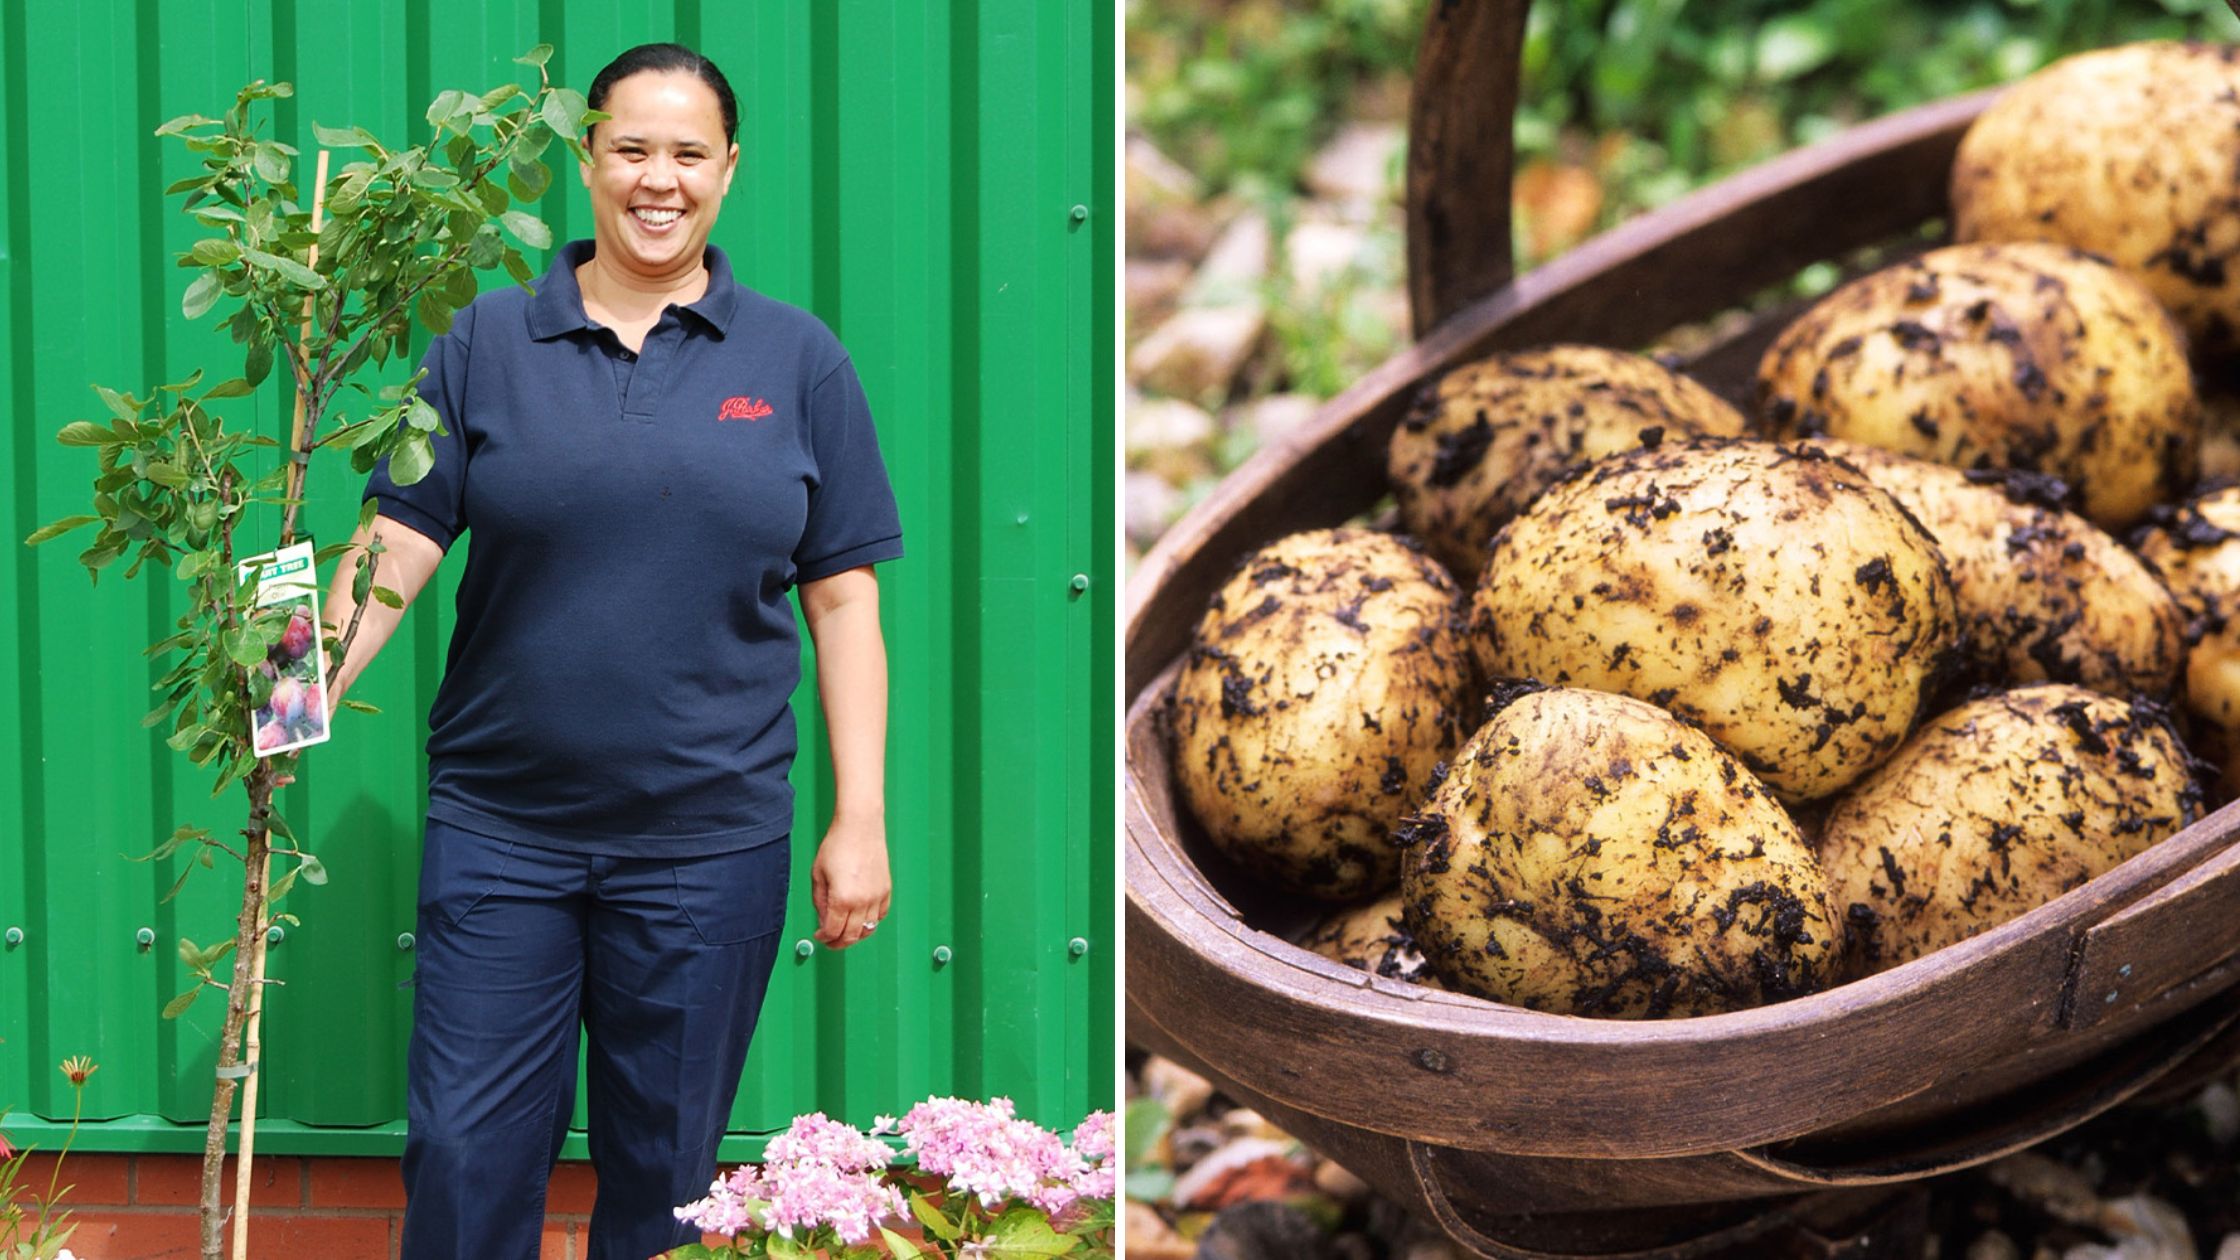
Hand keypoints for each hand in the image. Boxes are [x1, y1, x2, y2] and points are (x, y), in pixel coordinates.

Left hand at [811, 814, 889, 949]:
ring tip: (845, 931)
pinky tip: (861, 918)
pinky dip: (871, 922)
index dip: (824, 938)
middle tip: (830, 942)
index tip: (819, 936)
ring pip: (868, 929)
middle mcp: (862, 901)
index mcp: (842, 899)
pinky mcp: (886, 890)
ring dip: (855, 934)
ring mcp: (877, 897)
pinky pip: (880, 916)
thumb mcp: (818, 875)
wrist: (860, 826)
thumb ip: (820, 903)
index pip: (833, 932)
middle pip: (851, 936)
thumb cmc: (837, 845)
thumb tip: (824, 921)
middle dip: (838, 943)